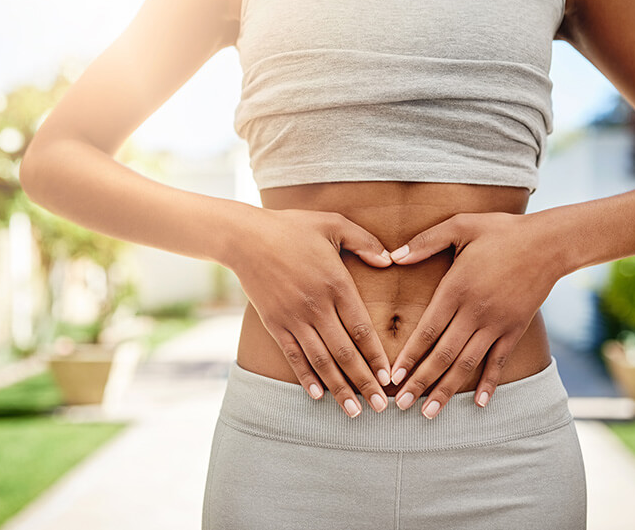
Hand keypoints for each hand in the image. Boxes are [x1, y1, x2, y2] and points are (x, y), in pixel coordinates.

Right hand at [228, 208, 394, 417]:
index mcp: (336, 284)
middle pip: (345, 353)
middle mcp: (316, 307)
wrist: (245, 237)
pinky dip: (306, 377)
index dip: (376, 356)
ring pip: (321, 361)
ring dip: (339, 388)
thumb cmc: (292, 227)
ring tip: (355, 411)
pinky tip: (318, 395)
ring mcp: (294, 318)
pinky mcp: (275, 323)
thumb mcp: (333, 224)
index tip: (389, 378)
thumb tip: (390, 260)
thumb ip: (365, 242)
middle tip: (381, 407)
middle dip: (364, 383)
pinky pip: (293, 356)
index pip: (361, 329)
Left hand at [386, 211, 563, 417]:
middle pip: (443, 354)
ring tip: (429, 413)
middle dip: (421, 382)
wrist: (549, 242)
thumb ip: (425, 241)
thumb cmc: (501, 230)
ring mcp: (497, 324)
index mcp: (456, 288)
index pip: (427, 330)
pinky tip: (478, 403)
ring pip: (467, 364)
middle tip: (402, 405)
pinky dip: (489, 384)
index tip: (393, 376)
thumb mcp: (460, 225)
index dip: (409, 356)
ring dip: (447, 390)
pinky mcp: (515, 329)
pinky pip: (499, 361)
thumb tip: (394, 256)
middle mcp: (475, 312)